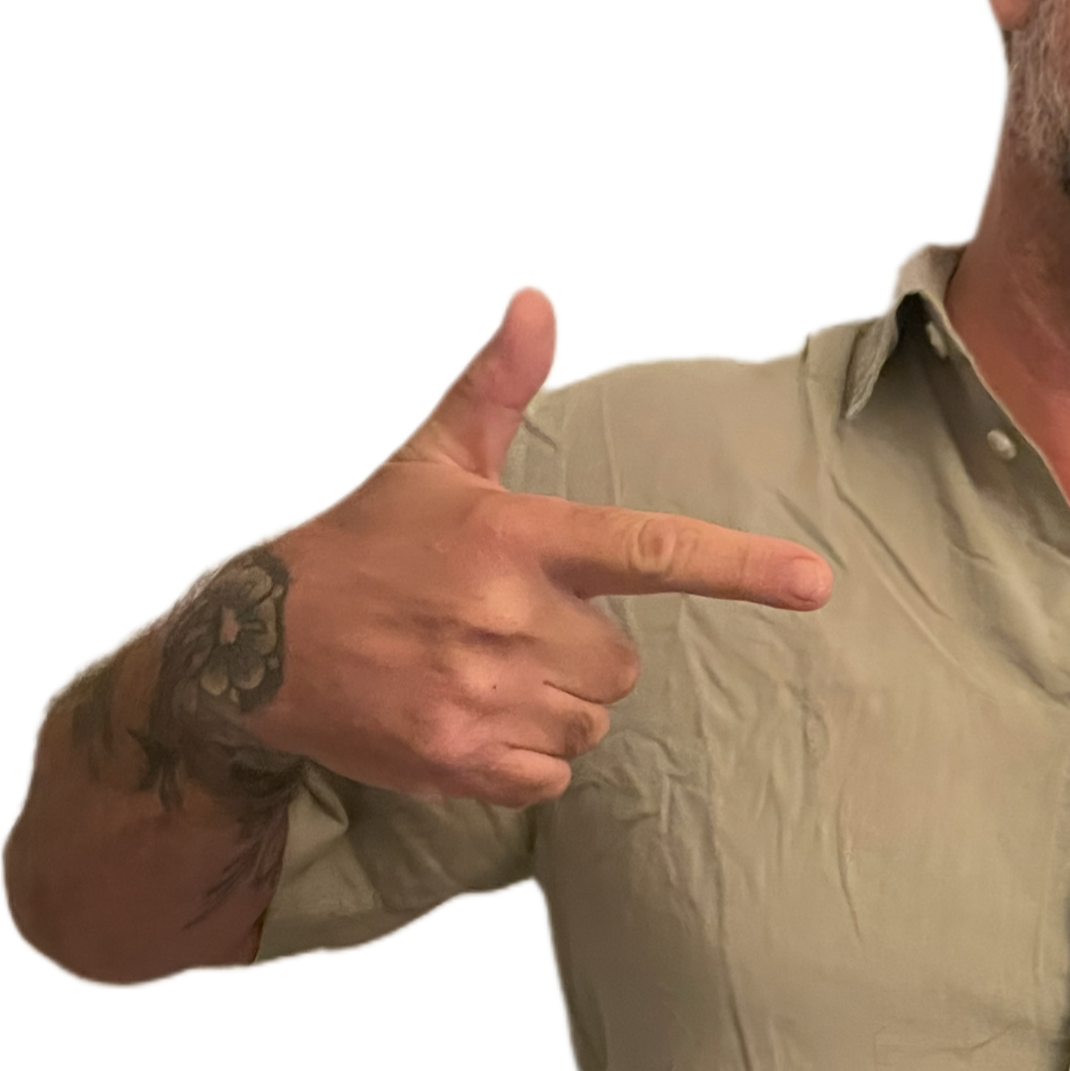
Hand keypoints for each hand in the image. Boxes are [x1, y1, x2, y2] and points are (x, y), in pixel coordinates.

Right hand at [170, 283, 834, 808]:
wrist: (254, 647)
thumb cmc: (362, 546)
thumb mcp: (430, 462)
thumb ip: (498, 388)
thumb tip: (537, 298)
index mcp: (514, 537)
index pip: (648, 549)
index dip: (739, 567)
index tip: (815, 583)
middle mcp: (506, 619)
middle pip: (621, 663)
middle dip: (578, 650)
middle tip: (502, 627)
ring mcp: (482, 696)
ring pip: (589, 720)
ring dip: (550, 704)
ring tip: (474, 670)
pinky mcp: (459, 760)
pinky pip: (551, 772)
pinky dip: (522, 755)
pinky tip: (463, 715)